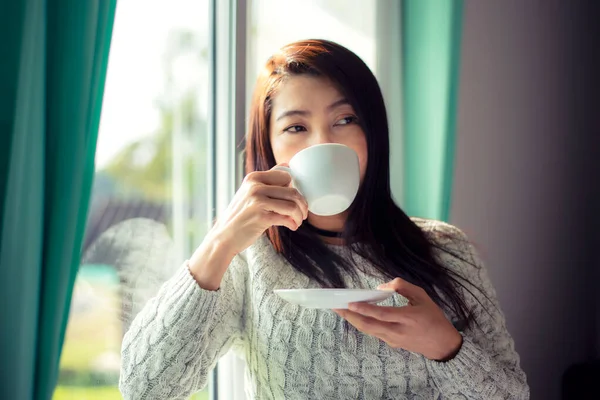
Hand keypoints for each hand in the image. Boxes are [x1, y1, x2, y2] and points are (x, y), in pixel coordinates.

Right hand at [211, 165, 308, 257]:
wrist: (224, 236)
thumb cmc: (240, 215)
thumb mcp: (248, 192)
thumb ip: (265, 180)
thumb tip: (286, 165)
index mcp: (253, 177)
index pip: (286, 176)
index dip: (295, 188)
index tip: (296, 200)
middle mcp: (255, 187)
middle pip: (292, 191)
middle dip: (302, 204)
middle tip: (302, 213)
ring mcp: (257, 202)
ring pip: (292, 205)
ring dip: (299, 215)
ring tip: (298, 221)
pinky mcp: (261, 218)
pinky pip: (286, 218)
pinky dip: (293, 223)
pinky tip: (292, 227)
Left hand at [333, 278, 462, 360]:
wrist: (443, 345)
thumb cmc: (434, 318)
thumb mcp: (422, 296)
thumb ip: (402, 287)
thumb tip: (381, 287)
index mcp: (407, 318)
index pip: (382, 314)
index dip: (365, 309)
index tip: (350, 303)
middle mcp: (397, 331)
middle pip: (369, 325)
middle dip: (350, 316)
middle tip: (335, 306)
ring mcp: (393, 339)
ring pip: (368, 330)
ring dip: (352, 320)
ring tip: (339, 310)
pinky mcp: (392, 344)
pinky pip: (373, 332)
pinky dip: (362, 324)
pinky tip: (354, 316)